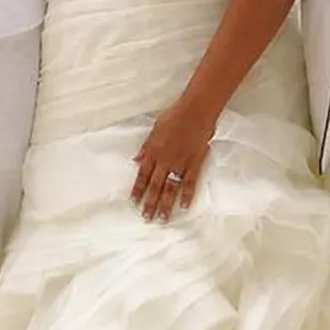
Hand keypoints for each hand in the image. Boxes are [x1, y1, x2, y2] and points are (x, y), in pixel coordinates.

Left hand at [132, 97, 216, 222]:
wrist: (195, 111)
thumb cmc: (175, 115)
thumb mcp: (155, 128)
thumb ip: (146, 147)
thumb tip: (136, 160)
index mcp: (154, 152)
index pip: (143, 175)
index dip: (138, 190)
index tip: (134, 202)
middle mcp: (165, 161)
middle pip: (155, 186)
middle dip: (150, 203)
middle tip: (146, 217)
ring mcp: (180, 163)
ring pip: (171, 188)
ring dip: (166, 204)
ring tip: (163, 218)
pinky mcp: (195, 163)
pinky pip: (190, 182)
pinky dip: (187, 195)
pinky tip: (183, 206)